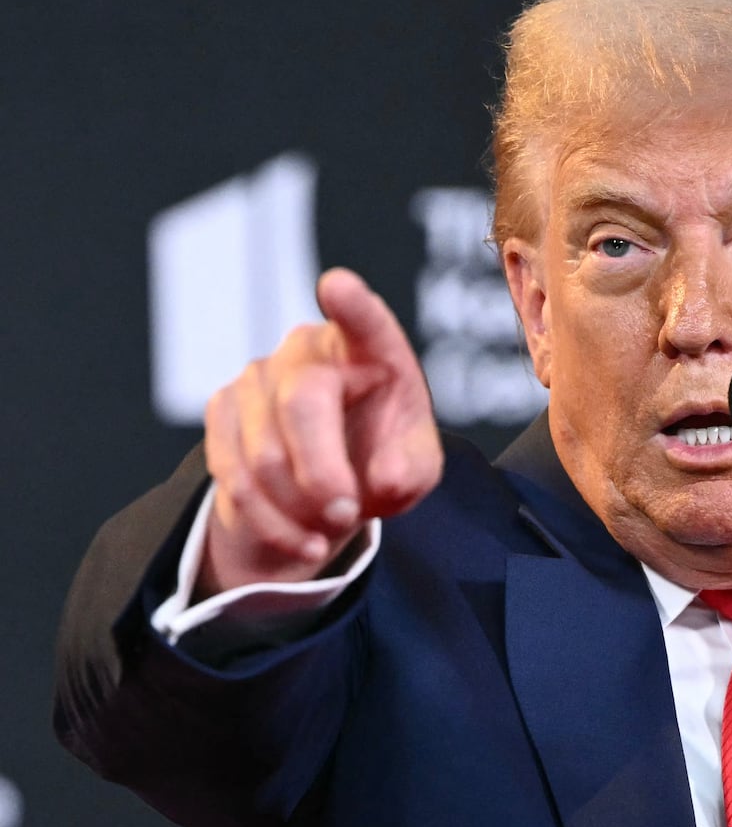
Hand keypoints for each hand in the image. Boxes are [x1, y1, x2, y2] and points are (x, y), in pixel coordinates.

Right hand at [199, 268, 442, 597]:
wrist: (334, 486)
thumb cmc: (386, 460)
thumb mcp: (413, 470)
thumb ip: (410, 470)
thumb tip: (386, 476)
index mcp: (372, 349)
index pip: (365, 322)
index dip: (352, 306)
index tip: (338, 287)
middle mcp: (309, 348)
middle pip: (301, 404)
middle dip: (322, 473)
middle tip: (345, 515)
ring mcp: (258, 373)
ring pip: (262, 453)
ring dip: (297, 509)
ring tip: (329, 531)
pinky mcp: (222, 408)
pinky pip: (232, 476)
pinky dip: (270, 522)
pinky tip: (302, 539)